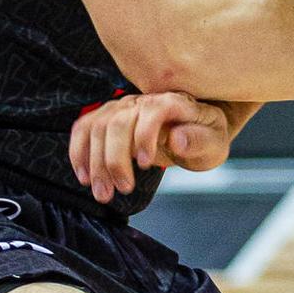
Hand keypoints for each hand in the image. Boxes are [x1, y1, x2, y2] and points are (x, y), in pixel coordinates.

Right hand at [69, 90, 233, 203]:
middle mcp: (143, 100)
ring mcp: (122, 107)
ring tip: (103, 192)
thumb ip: (199, 140)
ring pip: (96, 128)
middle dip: (114, 160)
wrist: (195, 130)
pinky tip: (85, 177)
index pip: (152, 111)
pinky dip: (79, 153)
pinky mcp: (108, 117)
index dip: (145, 136)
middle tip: (121, 190)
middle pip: (117, 122)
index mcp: (173, 102)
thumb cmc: (206, 136)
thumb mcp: (214, 143)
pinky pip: (83, 129)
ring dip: (95, 163)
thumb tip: (177, 139)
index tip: (145, 165)